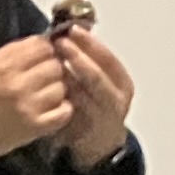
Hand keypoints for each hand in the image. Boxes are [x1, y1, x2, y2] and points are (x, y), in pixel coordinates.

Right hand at [0, 33, 75, 159]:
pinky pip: (64, 112)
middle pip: (55, 65)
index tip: (41, 58)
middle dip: (51, 70)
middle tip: (43, 79)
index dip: (45, 50)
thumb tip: (42, 44)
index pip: (42, 46)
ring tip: (45, 96)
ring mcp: (30, 106)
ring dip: (55, 90)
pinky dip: (62, 109)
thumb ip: (12, 54)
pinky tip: (53, 109)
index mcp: (4, 66)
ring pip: (61, 87)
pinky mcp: (36, 127)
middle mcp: (19, 84)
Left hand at [53, 23, 134, 168]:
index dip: (91, 43)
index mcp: (123, 82)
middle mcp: (119, 98)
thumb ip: (88, 62)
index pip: (108, 58)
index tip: (73, 30)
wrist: (98, 145)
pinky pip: (75, 113)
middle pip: (99, 75)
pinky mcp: (90, 132)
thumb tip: (71, 30)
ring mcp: (105, 117)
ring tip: (52, 64)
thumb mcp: (96, 83)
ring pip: (87, 94)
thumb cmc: (93, 106)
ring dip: (69, 78)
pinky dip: (63, 100)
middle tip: (60, 43)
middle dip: (79, 57)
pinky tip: (51, 90)